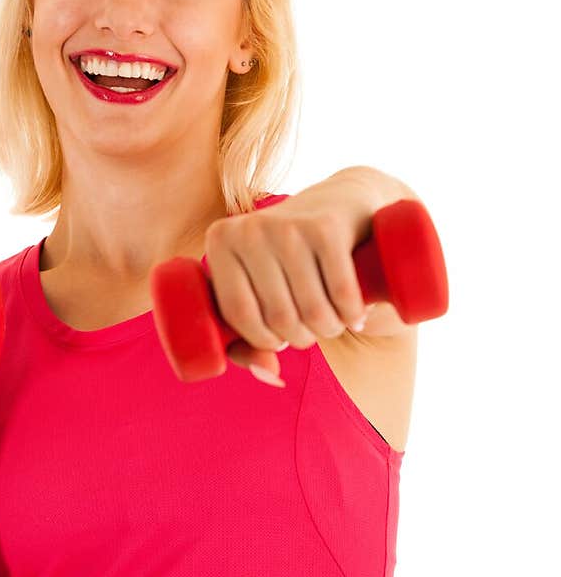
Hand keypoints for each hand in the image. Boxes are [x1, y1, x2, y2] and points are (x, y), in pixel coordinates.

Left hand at [203, 174, 376, 379]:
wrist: (341, 202)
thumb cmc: (290, 259)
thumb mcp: (260, 291)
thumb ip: (246, 342)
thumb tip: (270, 373)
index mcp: (220, 241)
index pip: (238, 315)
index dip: (262, 340)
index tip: (279, 339)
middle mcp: (249, 229)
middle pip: (278, 317)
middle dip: (302, 337)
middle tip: (313, 328)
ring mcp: (288, 226)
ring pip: (312, 309)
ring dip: (330, 329)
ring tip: (334, 323)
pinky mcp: (327, 228)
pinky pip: (341, 293)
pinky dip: (353, 314)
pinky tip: (355, 316)